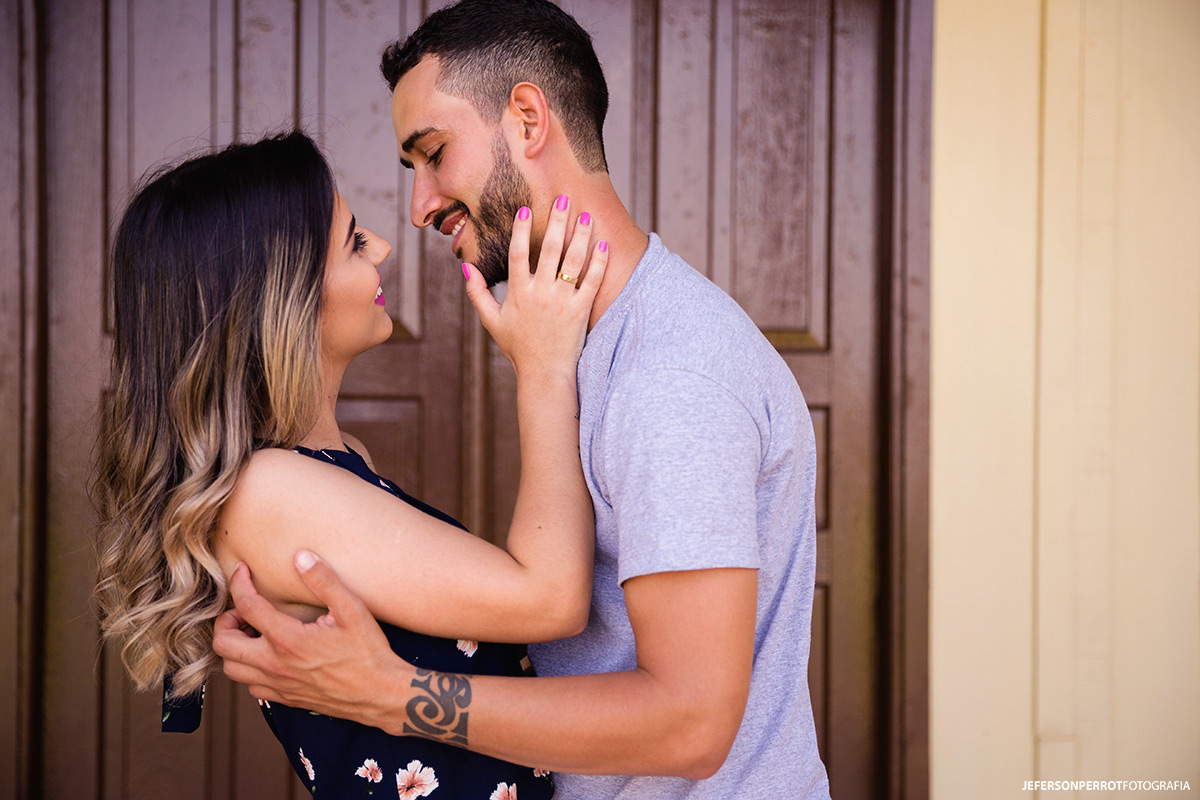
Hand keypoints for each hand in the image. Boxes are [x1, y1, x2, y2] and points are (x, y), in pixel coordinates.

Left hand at [212, 552, 413, 728]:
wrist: (380, 694)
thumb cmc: (369, 651)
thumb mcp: (352, 610)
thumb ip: (324, 581)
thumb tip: (301, 556)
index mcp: (288, 639)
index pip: (247, 605)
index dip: (240, 582)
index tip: (243, 571)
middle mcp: (275, 664)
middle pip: (223, 643)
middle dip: (226, 620)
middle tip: (245, 609)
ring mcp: (278, 684)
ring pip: (231, 669)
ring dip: (235, 647)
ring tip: (255, 632)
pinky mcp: (285, 699)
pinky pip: (250, 687)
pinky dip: (249, 669)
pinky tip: (269, 656)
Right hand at [463, 196, 607, 376]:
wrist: (544, 374)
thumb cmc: (517, 347)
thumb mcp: (491, 321)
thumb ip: (477, 293)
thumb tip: (465, 268)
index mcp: (518, 293)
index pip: (518, 254)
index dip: (520, 230)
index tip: (525, 207)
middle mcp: (540, 294)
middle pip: (549, 250)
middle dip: (555, 221)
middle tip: (562, 198)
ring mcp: (561, 302)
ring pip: (573, 261)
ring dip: (580, 235)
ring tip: (586, 215)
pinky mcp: (580, 311)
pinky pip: (592, 281)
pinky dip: (598, 262)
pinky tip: (603, 243)